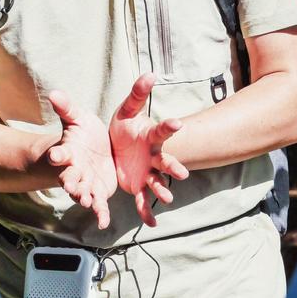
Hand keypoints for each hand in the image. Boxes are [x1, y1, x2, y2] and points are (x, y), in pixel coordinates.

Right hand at [47, 90, 116, 229]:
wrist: (96, 147)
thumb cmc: (83, 132)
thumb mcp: (77, 118)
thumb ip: (67, 108)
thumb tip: (53, 92)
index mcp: (69, 151)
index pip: (60, 152)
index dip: (57, 154)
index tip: (53, 155)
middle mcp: (74, 169)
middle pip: (69, 176)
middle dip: (69, 181)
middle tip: (69, 185)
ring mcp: (86, 182)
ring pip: (83, 192)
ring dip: (84, 197)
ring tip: (86, 201)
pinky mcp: (98, 192)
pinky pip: (99, 204)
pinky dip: (100, 213)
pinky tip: (104, 222)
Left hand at [109, 73, 188, 226]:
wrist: (115, 144)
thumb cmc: (125, 125)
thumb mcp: (126, 109)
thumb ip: (137, 93)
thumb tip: (150, 73)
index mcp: (150, 137)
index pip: (161, 131)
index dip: (169, 127)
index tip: (177, 123)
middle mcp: (153, 156)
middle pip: (165, 161)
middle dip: (173, 167)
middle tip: (182, 173)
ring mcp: (146, 172)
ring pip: (157, 182)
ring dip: (163, 190)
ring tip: (168, 199)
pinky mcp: (137, 185)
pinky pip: (143, 200)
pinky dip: (147, 212)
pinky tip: (153, 224)